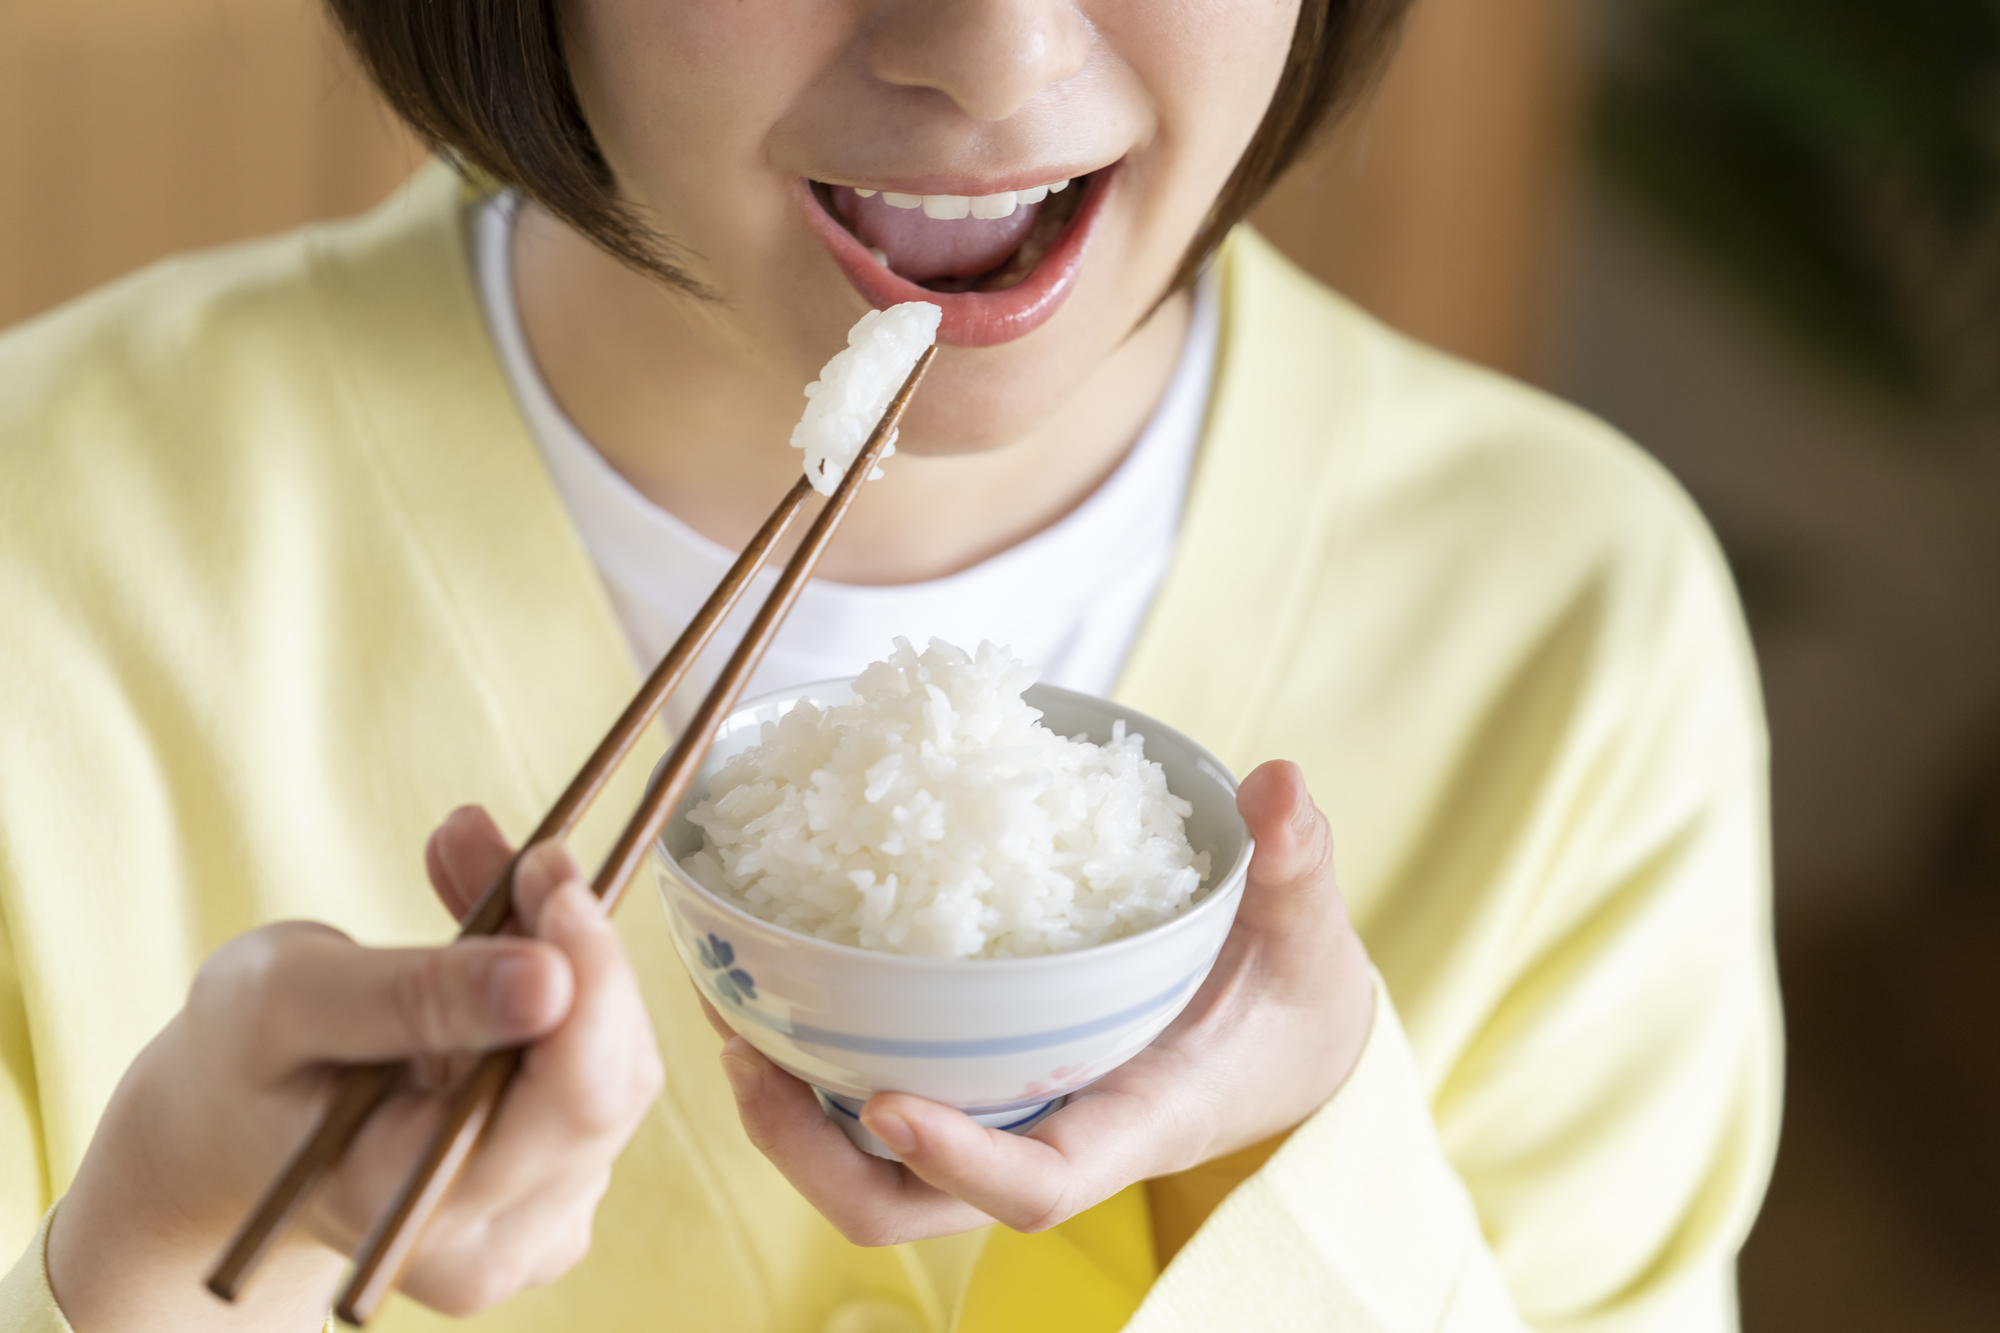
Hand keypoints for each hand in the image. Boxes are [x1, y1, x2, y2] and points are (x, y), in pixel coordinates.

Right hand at [46, 807, 663, 1331]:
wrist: (237, 1135)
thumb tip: (552, 976)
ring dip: (573, 958)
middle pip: (609, 1083)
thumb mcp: (285, 1003)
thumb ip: (412, 993)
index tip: (555, 876)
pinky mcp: (565, 1185)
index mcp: (409, 1205)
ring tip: (494, 878)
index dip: (590, 978)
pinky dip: (572, 988)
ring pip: (616, 1066)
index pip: (570, 1100)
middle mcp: (491, 1241)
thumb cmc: (245, 1065)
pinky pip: (605, 1069)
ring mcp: (539, 1223)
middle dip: (581, 951)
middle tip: (532, 856)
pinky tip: (506, 941)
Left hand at [713, 760, 1373, 1250]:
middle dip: (813, 1157)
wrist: (1281, 1047)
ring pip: (874, 1175)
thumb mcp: (1303, 932)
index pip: (1034, 1184)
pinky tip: (769, 985)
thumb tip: (1279, 783)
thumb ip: (1293, 864)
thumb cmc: (1287, 997)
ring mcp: (1003, 1125)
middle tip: (746, 1056)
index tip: (882, 1101)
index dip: (955, 1160)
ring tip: (729, 1015)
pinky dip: (812, 1068)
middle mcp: (1049, 1142)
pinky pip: (874, 1109)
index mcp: (1130, 1122)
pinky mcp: (978, 1092)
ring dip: (790, 1119)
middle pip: (911, 1210)